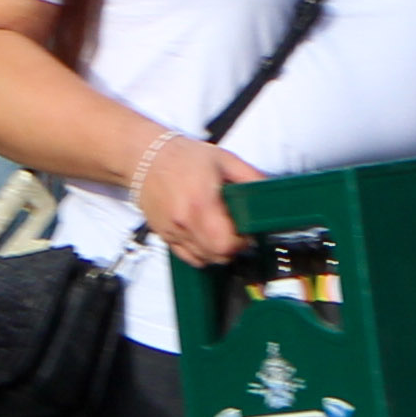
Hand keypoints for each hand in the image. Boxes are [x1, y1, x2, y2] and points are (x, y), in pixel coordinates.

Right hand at [133, 137, 261, 266]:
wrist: (145, 156)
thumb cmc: (182, 157)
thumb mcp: (224, 160)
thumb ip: (251, 177)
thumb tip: (271, 190)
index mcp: (201, 202)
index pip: (226, 243)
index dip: (242, 241)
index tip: (247, 231)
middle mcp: (184, 221)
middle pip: (217, 256)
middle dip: (233, 248)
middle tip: (237, 231)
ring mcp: (172, 230)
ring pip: (203, 260)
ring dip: (217, 251)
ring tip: (220, 230)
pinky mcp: (164, 235)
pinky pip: (188, 257)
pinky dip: (201, 252)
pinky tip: (205, 235)